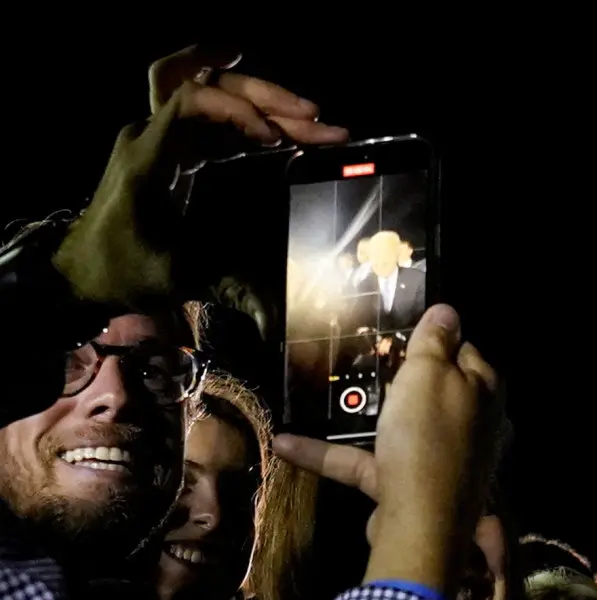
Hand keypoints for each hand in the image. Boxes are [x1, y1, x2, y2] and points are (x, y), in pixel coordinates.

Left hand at [52, 44, 347, 309]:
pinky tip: (283, 119)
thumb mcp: (174, 277)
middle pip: (205, 85)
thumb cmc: (123, 270)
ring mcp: (163, 137)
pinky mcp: (176, 148)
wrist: (84, 270)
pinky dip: (250, 114)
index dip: (236, 109)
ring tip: (313, 116)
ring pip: (212, 93)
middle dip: (262, 95)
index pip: (188, 101)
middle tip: (313, 114)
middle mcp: (153, 136)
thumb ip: (225, 286)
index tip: (273, 139)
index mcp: (148, 158)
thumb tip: (275, 318)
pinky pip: (214, 116)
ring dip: (262, 100)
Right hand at [274, 304, 503, 592]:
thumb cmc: (428, 436)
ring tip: (327, 394)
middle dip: (400, 376)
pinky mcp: (408, 487)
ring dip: (365, 414)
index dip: (435, 339)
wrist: (419, 523)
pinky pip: (367, 462)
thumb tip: (448, 311)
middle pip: (434, 391)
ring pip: (401, 427)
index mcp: (484, 391)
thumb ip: (435, 340)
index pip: (465, 352)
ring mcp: (441, 459)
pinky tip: (285, 443)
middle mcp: (471, 425)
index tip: (401, 331)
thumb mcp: (428, 374)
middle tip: (361, 357)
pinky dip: (330, 452)